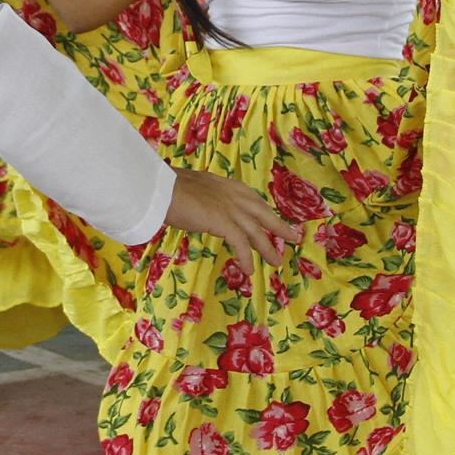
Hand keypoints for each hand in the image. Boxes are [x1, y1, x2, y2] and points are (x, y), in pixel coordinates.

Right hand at [163, 168, 299, 267]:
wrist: (160, 189)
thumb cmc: (168, 188)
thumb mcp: (192, 189)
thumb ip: (202, 197)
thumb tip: (199, 206)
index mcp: (225, 185)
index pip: (252, 199)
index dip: (264, 210)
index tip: (272, 218)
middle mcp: (232, 195)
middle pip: (263, 213)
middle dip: (279, 226)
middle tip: (293, 237)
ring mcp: (230, 209)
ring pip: (256, 231)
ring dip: (267, 248)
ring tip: (276, 261)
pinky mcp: (224, 223)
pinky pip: (241, 244)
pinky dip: (246, 258)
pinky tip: (249, 270)